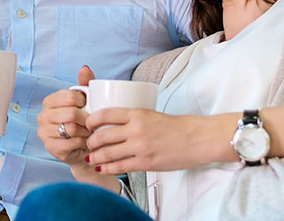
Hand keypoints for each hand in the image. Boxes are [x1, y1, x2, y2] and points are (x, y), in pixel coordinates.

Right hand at [37, 66, 94, 166]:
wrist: (81, 146)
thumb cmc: (82, 120)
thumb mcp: (84, 101)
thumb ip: (84, 84)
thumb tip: (84, 68)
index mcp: (49, 101)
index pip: (69, 97)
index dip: (84, 102)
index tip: (87, 106)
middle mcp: (43, 116)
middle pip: (71, 113)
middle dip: (86, 119)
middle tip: (91, 122)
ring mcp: (44, 133)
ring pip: (71, 129)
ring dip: (85, 131)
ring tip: (88, 131)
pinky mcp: (50, 147)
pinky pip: (71, 143)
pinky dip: (82, 142)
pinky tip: (84, 141)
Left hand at [85, 108, 207, 174]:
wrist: (196, 139)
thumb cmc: (176, 127)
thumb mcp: (151, 114)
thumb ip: (133, 118)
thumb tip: (114, 124)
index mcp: (137, 114)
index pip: (105, 114)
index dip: (91, 120)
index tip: (87, 124)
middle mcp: (136, 130)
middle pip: (102, 136)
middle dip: (90, 142)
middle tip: (88, 144)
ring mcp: (140, 147)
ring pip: (107, 153)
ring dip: (95, 157)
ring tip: (92, 157)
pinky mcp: (145, 163)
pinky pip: (119, 167)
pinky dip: (107, 168)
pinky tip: (102, 168)